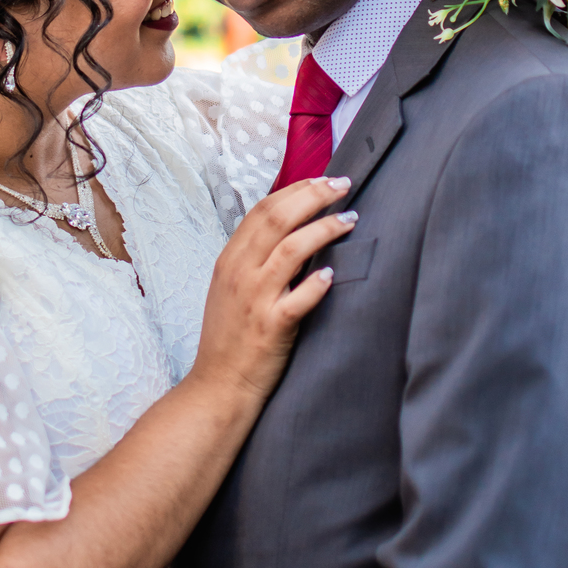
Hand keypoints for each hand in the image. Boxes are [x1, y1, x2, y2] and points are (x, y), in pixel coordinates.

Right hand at [194, 175, 354, 401]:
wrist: (217, 388)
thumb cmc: (229, 339)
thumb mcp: (231, 290)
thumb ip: (254, 259)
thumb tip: (289, 229)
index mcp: (230, 260)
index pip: (262, 209)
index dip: (295, 189)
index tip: (323, 180)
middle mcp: (240, 273)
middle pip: (278, 217)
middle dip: (315, 195)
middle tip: (343, 186)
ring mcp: (255, 299)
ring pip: (293, 248)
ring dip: (325, 229)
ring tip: (350, 220)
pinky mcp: (272, 327)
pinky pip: (299, 297)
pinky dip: (318, 282)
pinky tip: (335, 273)